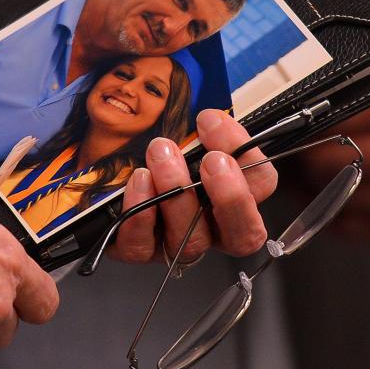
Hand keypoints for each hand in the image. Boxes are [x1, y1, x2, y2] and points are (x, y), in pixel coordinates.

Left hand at [109, 109, 277, 263]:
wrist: (108, 169)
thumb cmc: (155, 151)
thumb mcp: (183, 133)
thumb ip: (205, 131)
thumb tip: (211, 118)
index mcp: (233, 194)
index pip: (261, 184)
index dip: (245, 154)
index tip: (212, 123)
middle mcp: (213, 227)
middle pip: (244, 233)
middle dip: (231, 196)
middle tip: (211, 160)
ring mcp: (178, 244)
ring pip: (193, 239)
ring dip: (178, 193)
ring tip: (160, 155)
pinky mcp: (141, 250)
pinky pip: (144, 246)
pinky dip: (141, 214)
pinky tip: (138, 183)